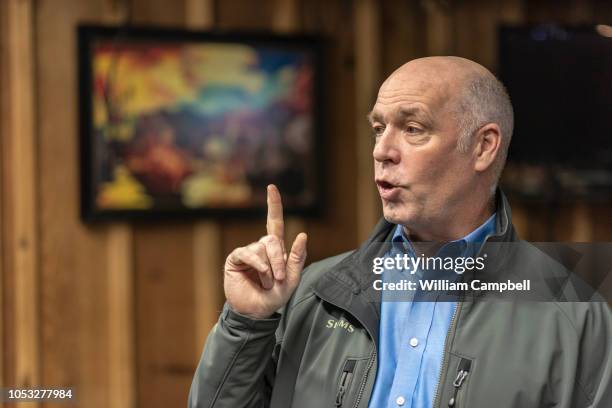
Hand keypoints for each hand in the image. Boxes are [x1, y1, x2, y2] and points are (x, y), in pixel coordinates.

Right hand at [224, 185, 307, 318]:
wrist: (256, 312)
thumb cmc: (274, 297)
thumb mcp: (292, 279)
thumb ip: (297, 258)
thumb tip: (302, 233)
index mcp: (276, 250)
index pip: (274, 222)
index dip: (273, 205)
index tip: (271, 187)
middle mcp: (262, 247)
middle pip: (273, 238)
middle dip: (279, 259)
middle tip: (278, 279)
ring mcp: (248, 252)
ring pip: (262, 248)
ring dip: (269, 269)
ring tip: (266, 283)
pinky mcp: (236, 259)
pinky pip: (248, 253)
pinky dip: (258, 264)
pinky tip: (259, 276)